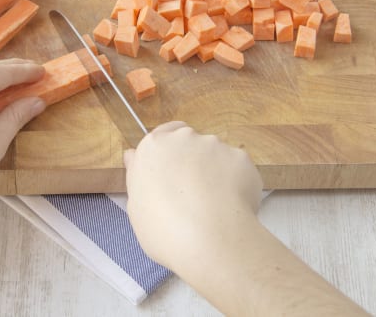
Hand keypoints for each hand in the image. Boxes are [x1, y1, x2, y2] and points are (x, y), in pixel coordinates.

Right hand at [123, 121, 262, 271]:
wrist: (210, 241)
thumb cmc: (163, 229)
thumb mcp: (136, 206)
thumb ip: (138, 175)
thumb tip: (134, 156)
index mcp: (154, 146)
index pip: (163, 133)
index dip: (170, 153)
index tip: (173, 172)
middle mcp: (184, 138)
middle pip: (190, 143)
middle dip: (193, 162)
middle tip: (192, 194)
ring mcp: (215, 146)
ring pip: (216, 155)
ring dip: (215, 172)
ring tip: (214, 205)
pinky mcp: (241, 158)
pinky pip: (237, 168)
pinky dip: (236, 183)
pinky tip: (230, 206)